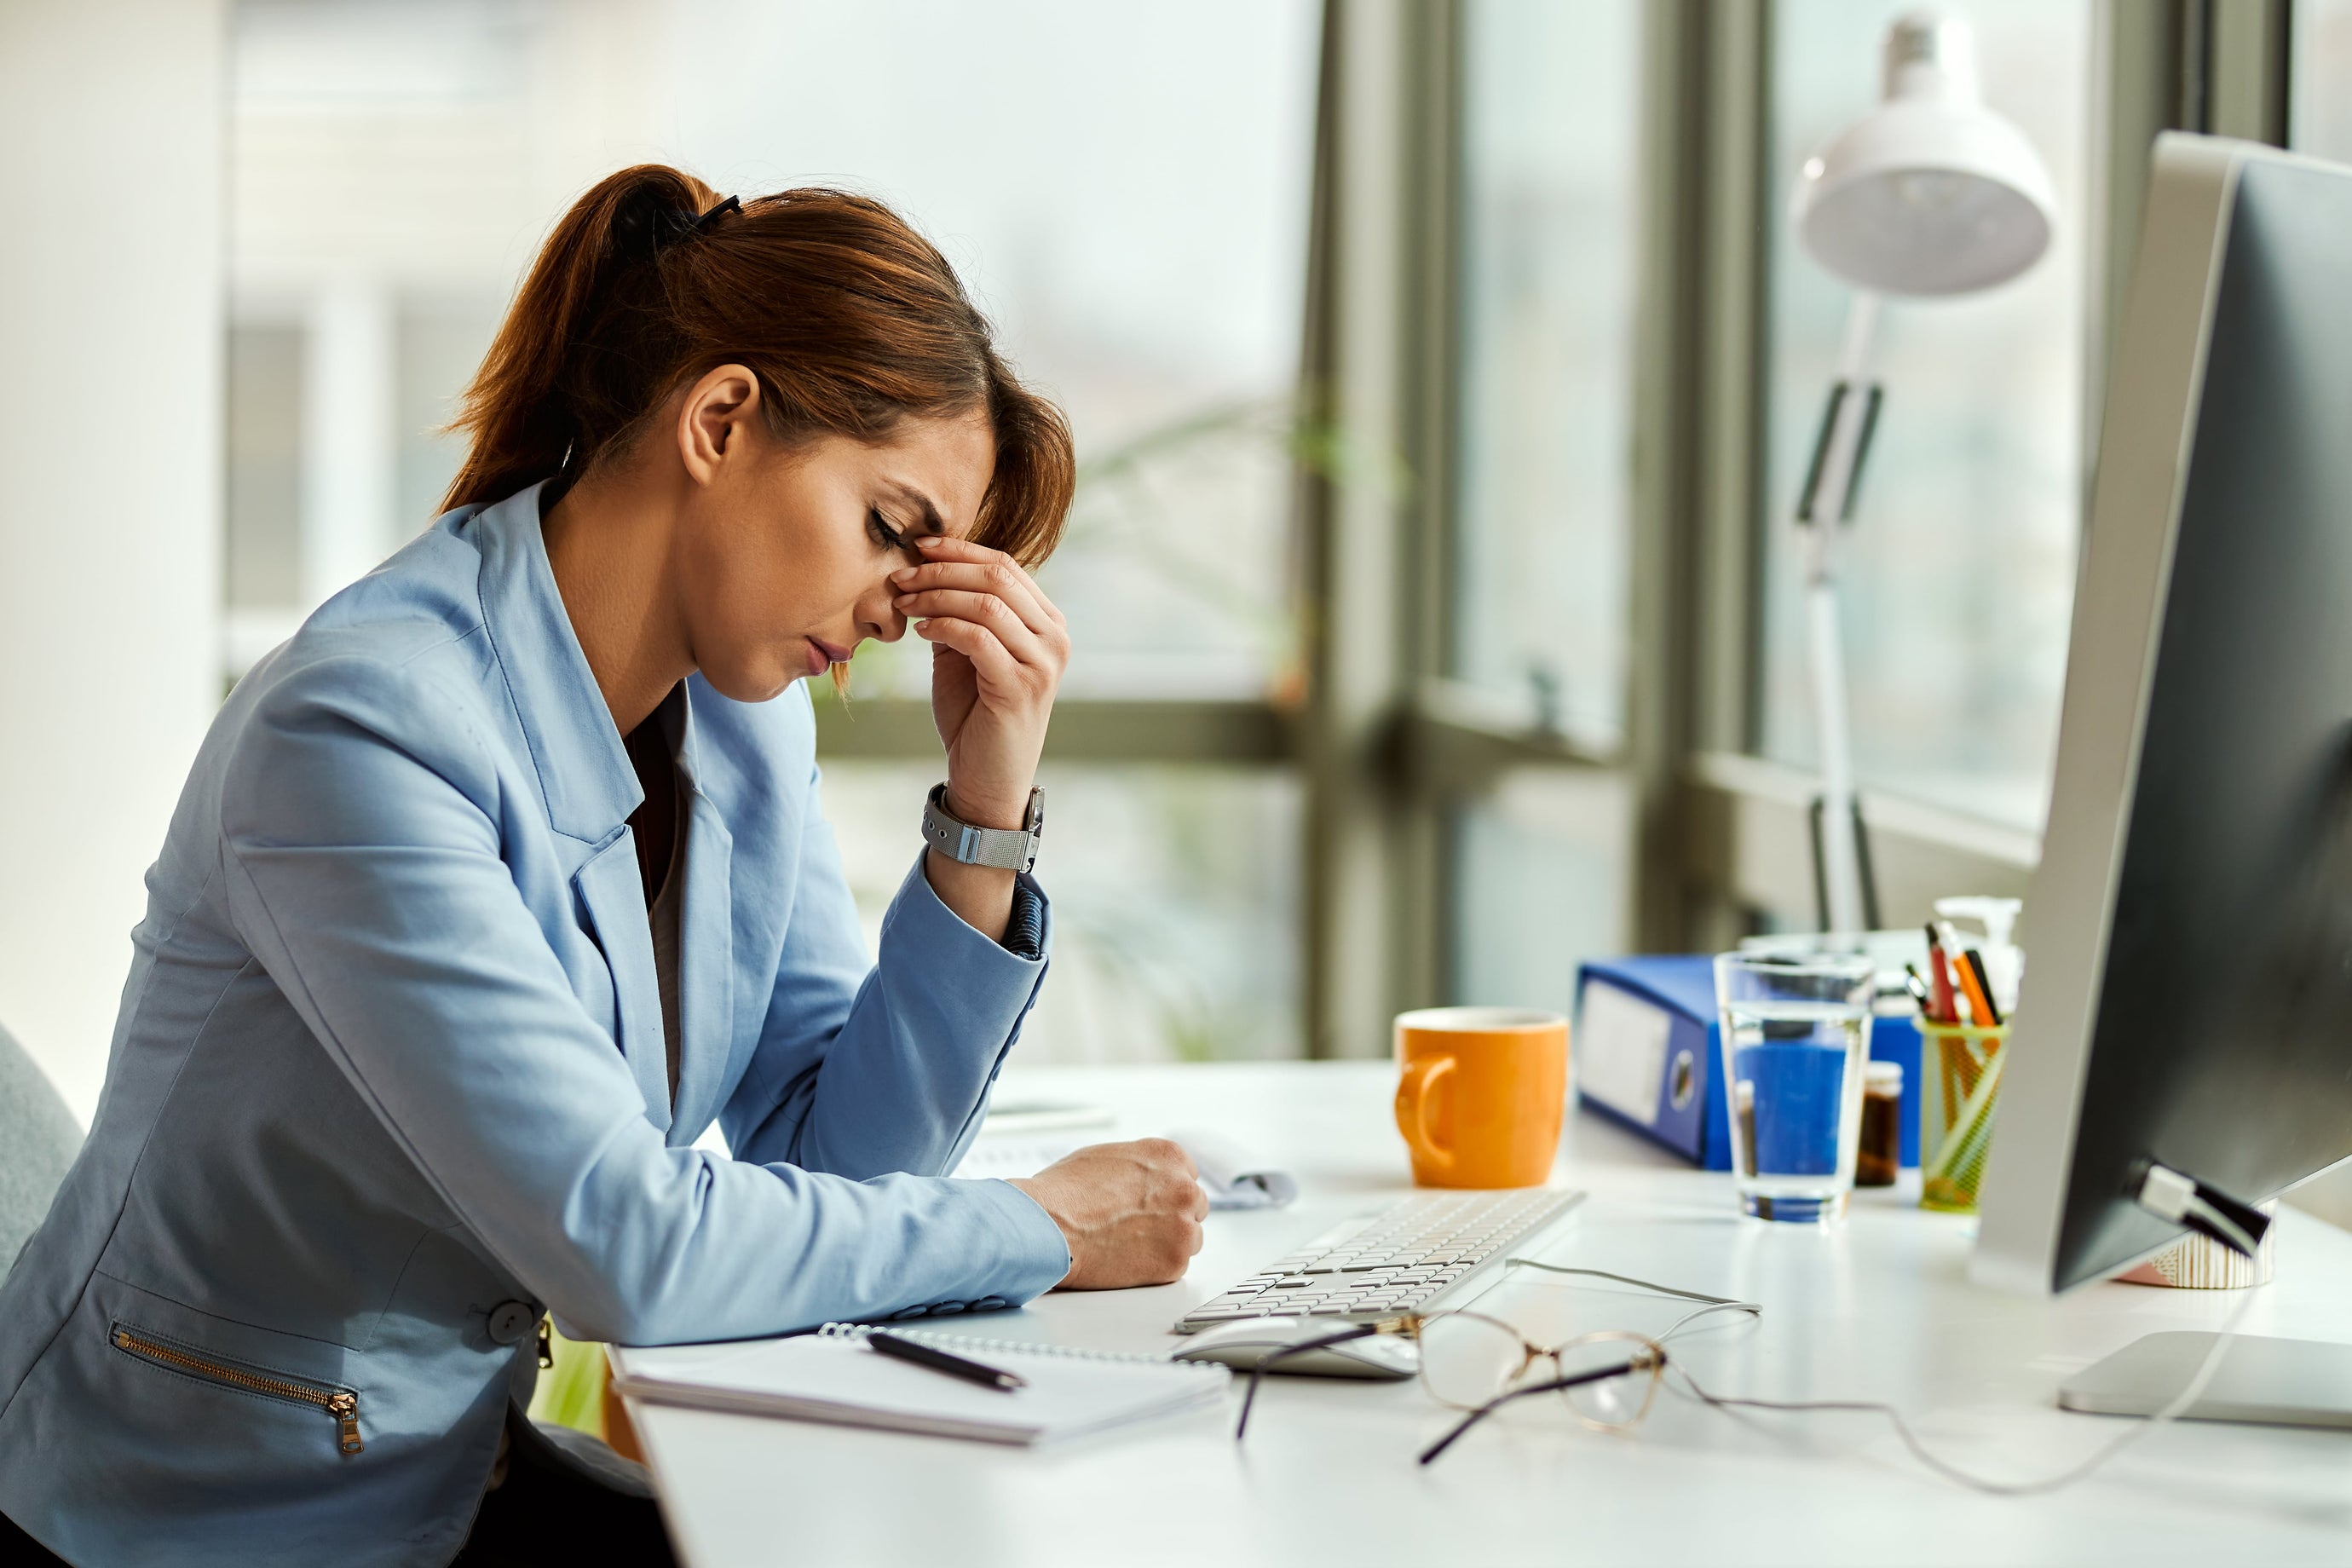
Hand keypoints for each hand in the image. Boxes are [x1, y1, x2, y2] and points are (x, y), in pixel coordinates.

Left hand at [890, 535, 1069, 830]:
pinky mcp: (1020, 686)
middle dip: (942, 570)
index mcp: (1046, 622)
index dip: (959, 550)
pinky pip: (978, 638)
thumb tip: (924, 570)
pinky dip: (943, 626)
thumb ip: (957, 613)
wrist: (987, 780)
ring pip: (988, 604)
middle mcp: (1054, 637)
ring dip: (937, 596)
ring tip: (904, 601)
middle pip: (997, 577)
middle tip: (901, 575)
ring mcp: (1042, 662)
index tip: (917, 547)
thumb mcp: (965, 654)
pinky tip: (920, 630)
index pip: (1005, 566)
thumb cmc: (974, 716)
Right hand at [1007, 1139, 1208, 1288]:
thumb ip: (1138, 1167)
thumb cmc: (1065, 1192)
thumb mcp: (1107, 1157)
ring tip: (1130, 1244)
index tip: (1155, 1202)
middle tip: (1143, 1226)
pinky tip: (1126, 1259)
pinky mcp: (1174, 1262)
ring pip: (1190, 1238)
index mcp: (1168, 1156)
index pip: (1187, 1175)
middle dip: (1173, 1216)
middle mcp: (1183, 1188)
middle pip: (1194, 1206)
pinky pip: (1176, 1266)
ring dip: (1168, 1242)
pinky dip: (1156, 1267)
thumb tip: (1143, 1179)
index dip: (1168, 1191)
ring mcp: (1182, 1227)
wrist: (1049, 1227)